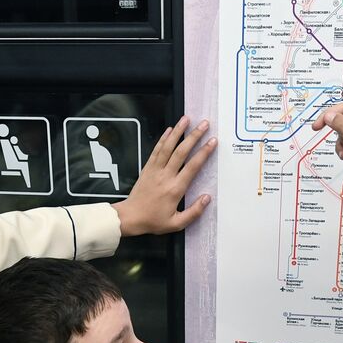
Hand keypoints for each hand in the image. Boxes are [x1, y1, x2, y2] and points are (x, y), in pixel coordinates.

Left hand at [113, 116, 215, 235]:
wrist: (130, 217)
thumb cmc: (153, 220)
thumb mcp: (176, 224)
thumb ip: (194, 212)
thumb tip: (207, 198)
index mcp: (175, 189)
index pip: (192, 166)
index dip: (204, 153)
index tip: (212, 142)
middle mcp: (165, 176)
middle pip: (181, 151)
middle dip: (194, 136)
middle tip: (204, 124)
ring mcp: (155, 170)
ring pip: (168, 146)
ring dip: (178, 131)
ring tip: (187, 119)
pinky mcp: (147, 168)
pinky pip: (156, 150)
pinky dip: (163, 138)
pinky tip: (170, 129)